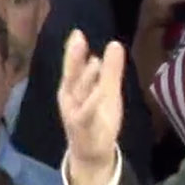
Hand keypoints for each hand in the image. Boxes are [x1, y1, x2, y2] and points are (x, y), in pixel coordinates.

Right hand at [58, 30, 126, 184]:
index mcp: (74, 87)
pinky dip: (92, 102)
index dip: (74, 51)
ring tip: (94, 62)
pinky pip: (86, 113)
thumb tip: (115, 44)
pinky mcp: (81, 126)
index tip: (77, 33)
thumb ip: (111, 70)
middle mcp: (70, 98)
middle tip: (77, 38)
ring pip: (79, 93)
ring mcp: (74, 112)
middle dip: (73, 57)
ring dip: (86, 78)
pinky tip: (100, 92)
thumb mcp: (108, 91)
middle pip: (71, 75)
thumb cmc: (98, 118)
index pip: (74, 66)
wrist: (92, 152)